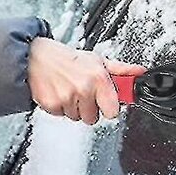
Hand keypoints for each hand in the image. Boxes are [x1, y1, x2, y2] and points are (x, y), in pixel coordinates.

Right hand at [28, 38, 146, 124]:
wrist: (35, 56)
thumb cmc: (67, 59)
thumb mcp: (96, 61)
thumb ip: (120, 70)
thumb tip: (140, 72)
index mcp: (98, 77)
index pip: (113, 111)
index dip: (107, 106)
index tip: (103, 100)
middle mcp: (84, 88)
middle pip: (93, 118)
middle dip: (89, 108)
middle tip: (82, 92)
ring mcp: (67, 98)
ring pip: (77, 118)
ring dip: (73, 107)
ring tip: (68, 90)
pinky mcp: (52, 105)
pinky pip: (61, 116)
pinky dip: (59, 107)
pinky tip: (58, 93)